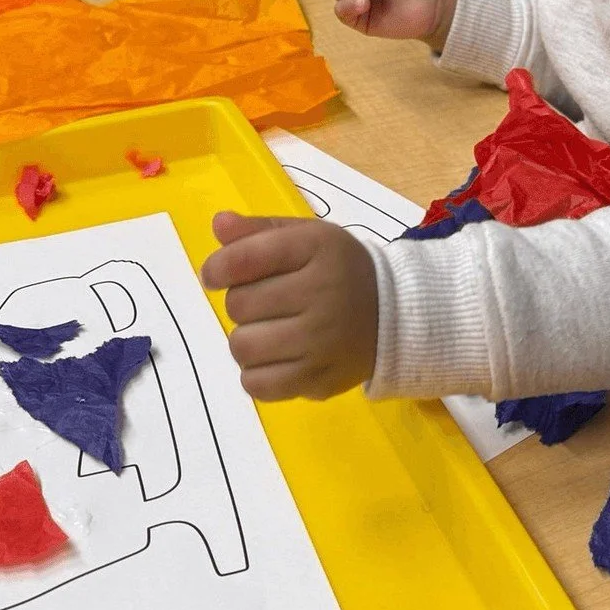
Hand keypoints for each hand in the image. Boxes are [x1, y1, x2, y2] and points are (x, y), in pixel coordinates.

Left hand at [201, 213, 378, 400]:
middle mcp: (321, 293)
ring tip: (270, 332)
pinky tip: (276, 359)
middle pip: (237, 305)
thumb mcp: (305, 237)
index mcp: (315, 249)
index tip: (216, 275)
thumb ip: (258, 231)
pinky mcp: (319, 380)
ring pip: (242, 347)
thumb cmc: (338, 271)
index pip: (244, 259)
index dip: (217, 268)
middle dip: (241, 304)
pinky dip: (256, 374)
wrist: (393, 315)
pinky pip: (257, 385)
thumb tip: (219, 225)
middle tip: (267, 303)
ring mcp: (321, 342)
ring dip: (246, 340)